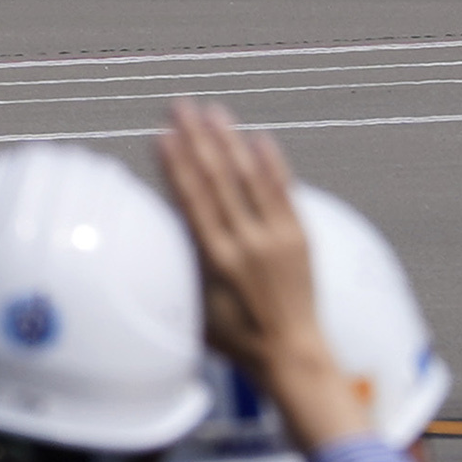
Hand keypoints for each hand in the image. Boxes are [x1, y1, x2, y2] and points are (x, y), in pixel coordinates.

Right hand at [160, 103, 358, 449]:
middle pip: (218, 179)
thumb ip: (182, 262)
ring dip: (230, 140)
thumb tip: (164, 223)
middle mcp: (248, 244)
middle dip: (197, 138)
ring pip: (250, 178)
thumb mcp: (194, 306)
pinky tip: (258, 137)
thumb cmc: (235, 339)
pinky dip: (272, 163)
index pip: (192, 200)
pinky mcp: (300, 238)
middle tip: (181, 106)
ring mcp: (278, 238)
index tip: (161, 135)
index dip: (176, 164)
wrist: (292, 355)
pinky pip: (284, 192)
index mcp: (217, 261)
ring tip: (213, 111)